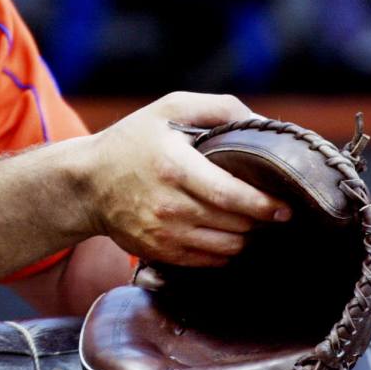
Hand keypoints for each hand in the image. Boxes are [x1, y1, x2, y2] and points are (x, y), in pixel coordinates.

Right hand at [83, 92, 289, 265]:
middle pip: (236, 223)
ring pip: (227, 246)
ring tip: (244, 219)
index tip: (284, 206)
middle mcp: (169, 205)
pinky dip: (223, 250)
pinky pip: (209, 261)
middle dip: (258, 218)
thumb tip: (261, 122)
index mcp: (174, 167)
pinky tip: (221, 232)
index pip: (231, 195)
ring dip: (243, 235)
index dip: (264, 204)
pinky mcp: (160, 252)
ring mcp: (164, 233)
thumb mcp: (169, 108)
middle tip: (267, 208)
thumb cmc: (131, 142)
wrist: (86, 183)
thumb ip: (218, 108)